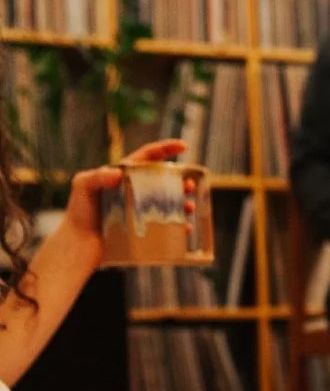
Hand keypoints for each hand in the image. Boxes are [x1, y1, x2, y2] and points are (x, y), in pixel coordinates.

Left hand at [65, 138, 188, 240]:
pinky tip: (185, 227)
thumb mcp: (82, 187)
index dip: (166, 149)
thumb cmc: (79, 213)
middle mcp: (135, 190)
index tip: (184, 147)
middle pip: (164, 180)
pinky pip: (167, 225)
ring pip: (169, 202)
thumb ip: (96, 176)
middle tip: (188, 185)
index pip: (148, 157)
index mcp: (125, 175)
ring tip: (189, 206)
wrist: (78, 243)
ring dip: (183, 202)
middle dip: (181, 179)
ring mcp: (141, 209)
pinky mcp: (145, 228)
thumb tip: (117, 173)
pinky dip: (179, 225)